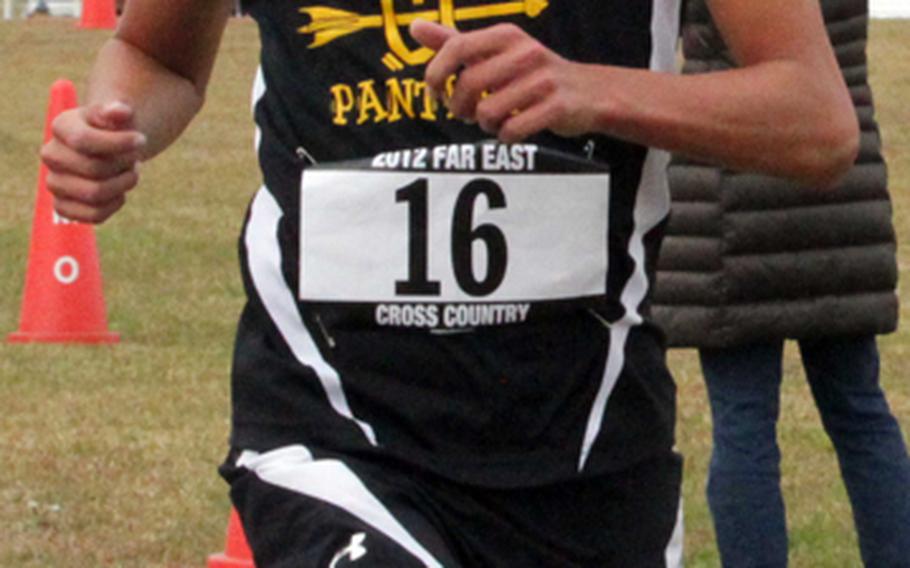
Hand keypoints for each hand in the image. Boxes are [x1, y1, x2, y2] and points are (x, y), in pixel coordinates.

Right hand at [40, 101, 145, 222]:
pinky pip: (94, 215)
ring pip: (96, 194)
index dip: (119, 143)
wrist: (108, 150)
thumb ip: (118, 111)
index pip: (84, 140)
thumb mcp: (118, 115)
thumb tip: (120, 111)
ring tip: (130, 173)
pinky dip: (115, 204)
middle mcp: (51, 155)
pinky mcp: (64, 207)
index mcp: (61, 127)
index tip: (141, 140)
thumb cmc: (114, 130)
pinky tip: (120, 191)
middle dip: (124, 164)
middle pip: (95, 169)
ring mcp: (55, 183)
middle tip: (134, 159)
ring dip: (123, 184)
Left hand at [410, 19, 598, 141]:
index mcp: (505, 35)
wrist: (589, 92)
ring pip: (487, 112)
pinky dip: (507, 136)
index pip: (455, 48)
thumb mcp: (496, 52)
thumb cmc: (531, 74)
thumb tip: (415, 27)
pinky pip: (512, 130)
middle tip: (467, 113)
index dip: (436, 74)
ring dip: (486, 125)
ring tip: (498, 119)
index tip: (436, 93)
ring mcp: (543, 80)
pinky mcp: (556, 107)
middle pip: (468, 85)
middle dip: (459, 107)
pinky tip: (516, 128)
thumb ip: (455, 43)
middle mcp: (524, 52)